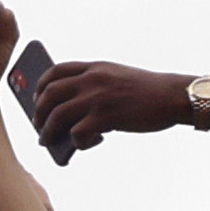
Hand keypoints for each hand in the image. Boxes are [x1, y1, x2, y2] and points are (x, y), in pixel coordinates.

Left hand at [22, 58, 207, 155]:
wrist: (173, 96)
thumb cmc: (147, 92)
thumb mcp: (116, 77)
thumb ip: (94, 87)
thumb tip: (69, 116)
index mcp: (94, 67)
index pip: (55, 71)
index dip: (40, 85)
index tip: (36, 98)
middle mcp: (91, 79)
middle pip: (49, 95)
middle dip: (39, 112)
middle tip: (38, 125)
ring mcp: (97, 98)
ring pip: (57, 116)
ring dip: (48, 131)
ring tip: (46, 140)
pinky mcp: (105, 117)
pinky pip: (77, 133)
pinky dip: (77, 142)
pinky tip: (87, 143)